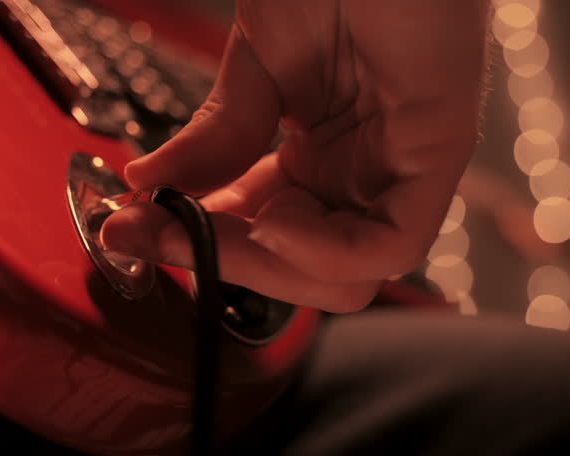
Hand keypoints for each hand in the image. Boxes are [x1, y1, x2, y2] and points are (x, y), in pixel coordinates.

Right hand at [102, 0, 491, 312]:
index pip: (260, 233)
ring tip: (217, 223)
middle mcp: (360, 172)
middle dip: (227, 263)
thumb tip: (148, 185)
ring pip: (347, 277)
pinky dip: (325, 254)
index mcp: (321, 156)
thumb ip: (215, 135)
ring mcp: (400, 168)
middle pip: (303, 272)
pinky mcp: (438, 150)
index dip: (197, 243)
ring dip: (268, 267)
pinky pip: (392, 244)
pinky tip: (275, 224)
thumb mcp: (255, 64)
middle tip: (161, 233)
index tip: (131, 230)